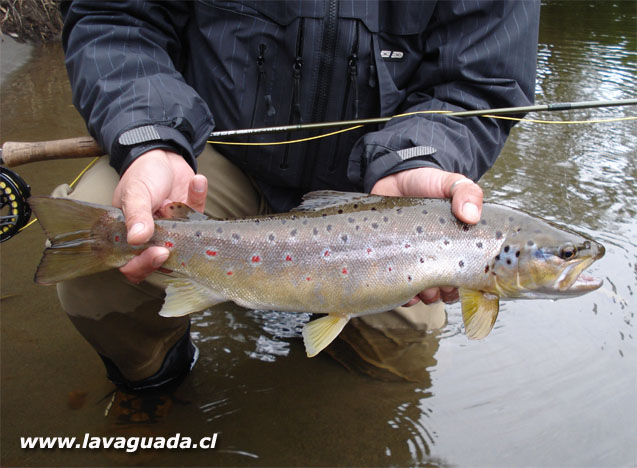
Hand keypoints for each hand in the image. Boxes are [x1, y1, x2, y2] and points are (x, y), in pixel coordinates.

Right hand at [112, 149, 207, 282]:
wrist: (161, 153)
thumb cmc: (142, 173)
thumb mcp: (136, 192)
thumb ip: (137, 215)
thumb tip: (137, 238)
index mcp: (129, 235)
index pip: (131, 264)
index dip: (143, 265)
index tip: (158, 253)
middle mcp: (151, 237)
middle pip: (160, 262)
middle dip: (170, 253)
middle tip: (174, 241)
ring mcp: (172, 230)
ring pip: (183, 245)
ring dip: (185, 225)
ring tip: (178, 203)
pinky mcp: (190, 218)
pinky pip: (199, 216)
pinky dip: (199, 196)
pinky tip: (197, 181)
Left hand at [371, 166, 482, 304]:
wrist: (393, 179)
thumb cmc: (427, 183)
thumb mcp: (451, 183)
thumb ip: (466, 192)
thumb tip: (471, 216)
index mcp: (461, 246)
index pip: (474, 277)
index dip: (472, 284)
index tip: (463, 279)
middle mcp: (442, 260)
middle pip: (450, 291)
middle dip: (446, 291)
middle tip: (438, 279)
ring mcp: (418, 264)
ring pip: (429, 296)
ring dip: (427, 296)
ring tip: (419, 282)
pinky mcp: (396, 266)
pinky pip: (402, 293)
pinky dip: (405, 297)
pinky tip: (402, 286)